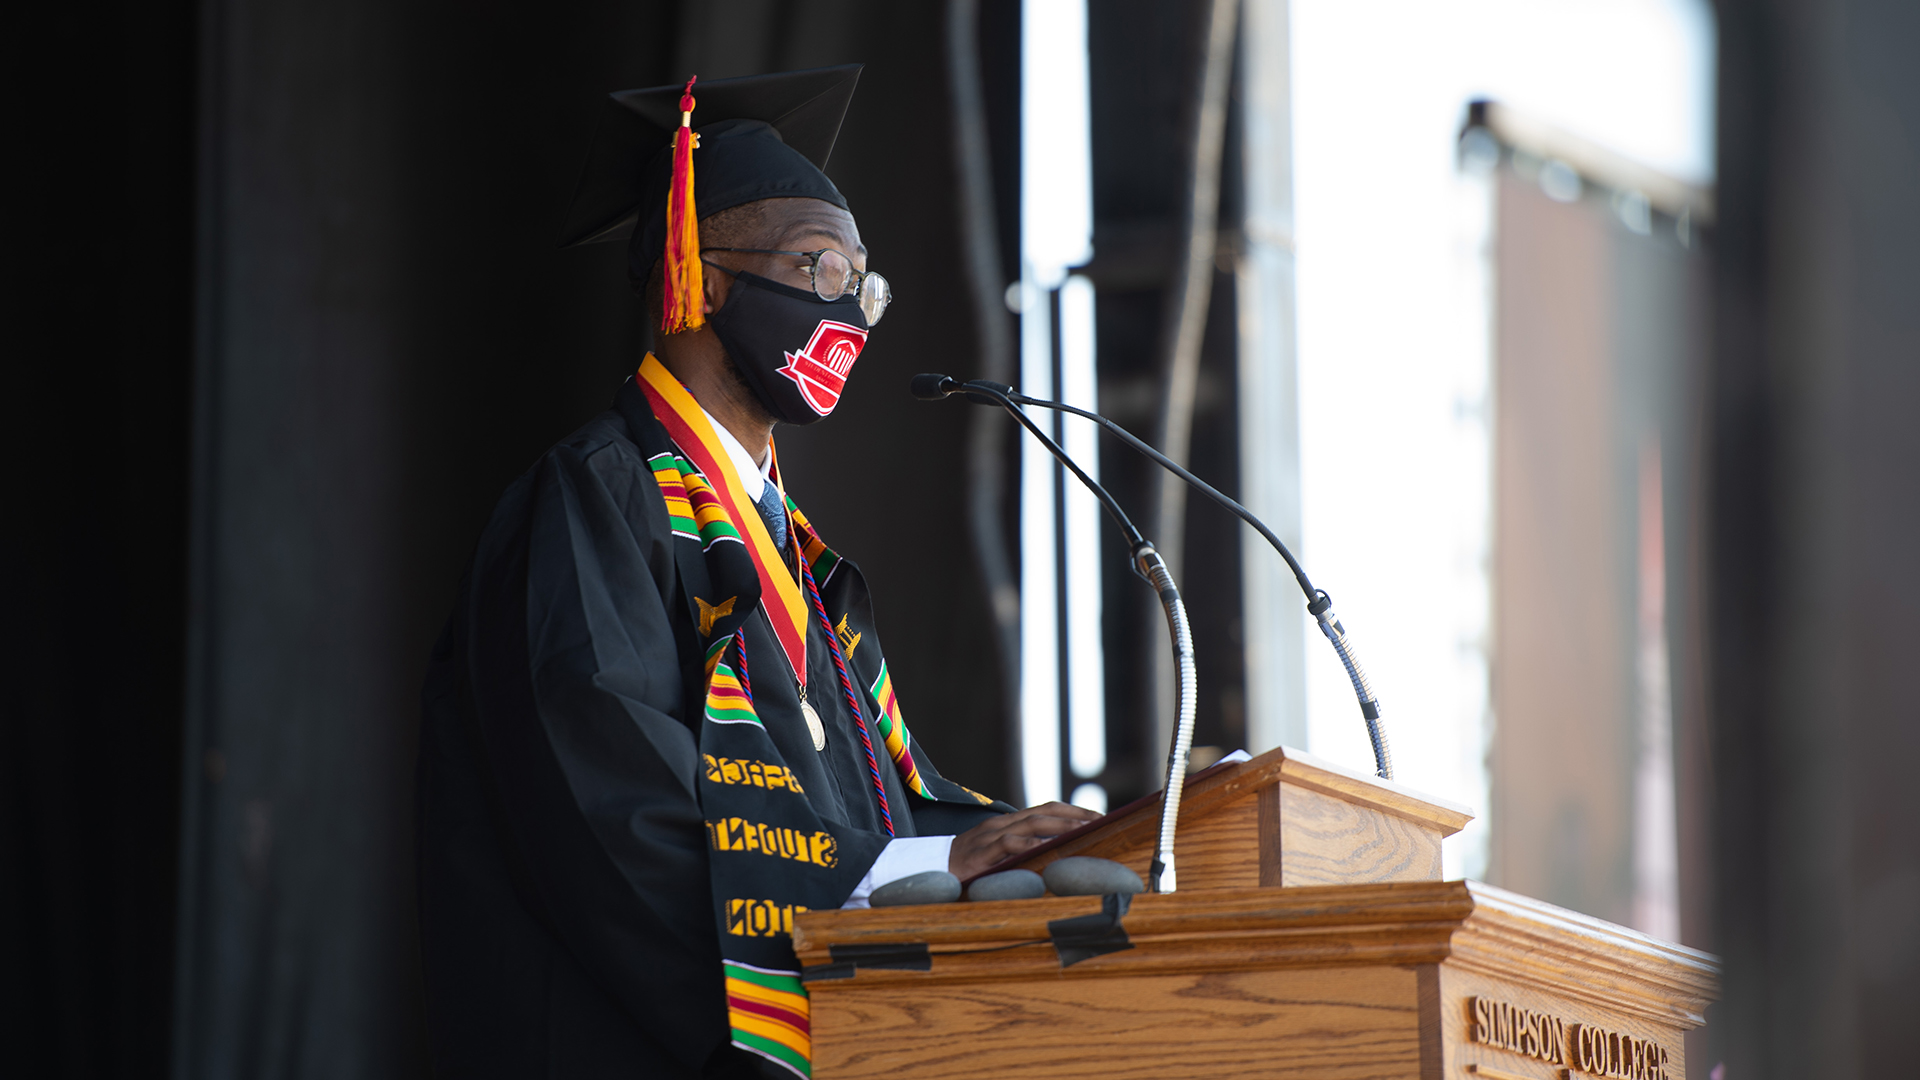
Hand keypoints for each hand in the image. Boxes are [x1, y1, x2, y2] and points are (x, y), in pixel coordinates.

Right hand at [947, 802, 1102, 879]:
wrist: (926, 871)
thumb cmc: (964, 867)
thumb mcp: (996, 857)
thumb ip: (1019, 853)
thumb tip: (1052, 859)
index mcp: (1007, 824)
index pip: (1045, 810)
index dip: (1072, 811)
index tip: (1097, 817)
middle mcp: (1001, 825)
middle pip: (1044, 812)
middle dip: (1075, 815)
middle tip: (1101, 821)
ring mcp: (990, 837)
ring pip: (1031, 824)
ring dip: (1060, 826)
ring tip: (1084, 831)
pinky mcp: (980, 853)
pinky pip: (1008, 845)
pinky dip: (1028, 845)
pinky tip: (1046, 848)